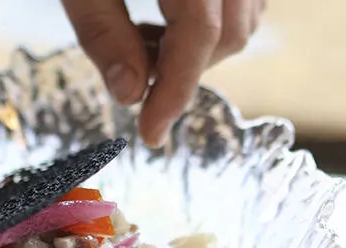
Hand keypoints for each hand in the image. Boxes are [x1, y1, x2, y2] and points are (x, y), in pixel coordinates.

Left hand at [61, 0, 264, 147]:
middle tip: (135, 78)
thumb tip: (130, 95)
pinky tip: (163, 23)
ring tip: (143, 42)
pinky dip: (209, 29)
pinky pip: (241, 6)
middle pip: (229, 34)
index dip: (174, 90)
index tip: (150, 135)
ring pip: (242, 23)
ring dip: (196, 51)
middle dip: (182, 70)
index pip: (200, 34)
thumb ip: (103, 31)